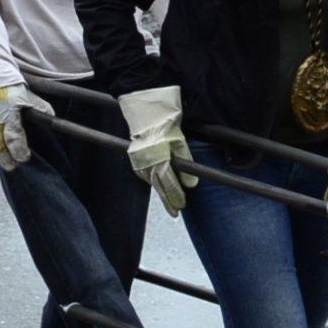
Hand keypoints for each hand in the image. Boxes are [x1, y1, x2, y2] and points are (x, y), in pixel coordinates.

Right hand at [0, 85, 53, 172]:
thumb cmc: (15, 88)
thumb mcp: (30, 96)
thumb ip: (41, 107)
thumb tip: (52, 117)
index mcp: (10, 112)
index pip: (13, 133)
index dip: (18, 147)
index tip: (24, 157)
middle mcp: (0, 118)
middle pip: (1, 141)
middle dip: (7, 156)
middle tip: (14, 167)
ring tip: (5, 166)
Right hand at [119, 86, 197, 216]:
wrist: (146, 114)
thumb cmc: (165, 126)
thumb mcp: (180, 142)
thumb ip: (186, 163)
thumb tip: (191, 184)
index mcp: (158, 157)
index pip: (168, 182)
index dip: (175, 195)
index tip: (182, 205)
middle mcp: (146, 162)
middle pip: (159, 187)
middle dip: (168, 200)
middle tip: (176, 212)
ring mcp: (139, 162)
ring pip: (152, 183)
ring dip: (162, 193)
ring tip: (171, 204)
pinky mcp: (136, 161)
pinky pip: (146, 176)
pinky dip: (154, 183)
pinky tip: (160, 188)